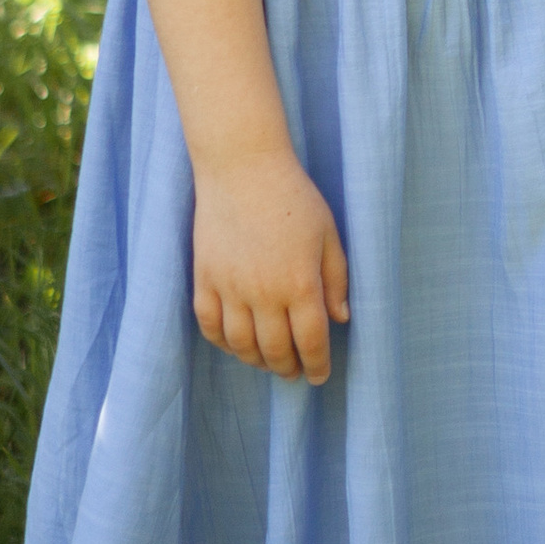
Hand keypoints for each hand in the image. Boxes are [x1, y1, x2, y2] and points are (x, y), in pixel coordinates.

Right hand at [191, 149, 351, 382]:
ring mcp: (230, 287)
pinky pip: (209, 324)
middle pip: (275, 350)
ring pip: (240, 345)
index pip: (310, 341)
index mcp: (300, 283)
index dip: (317, 365)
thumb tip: (341, 318)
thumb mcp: (329, 235)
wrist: (243, 168)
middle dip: (288, 368)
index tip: (320, 375)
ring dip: (256, 360)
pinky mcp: (204, 278)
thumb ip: (337, 279)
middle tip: (295, 372)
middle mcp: (264, 292)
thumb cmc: (294, 198)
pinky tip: (235, 343)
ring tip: (268, 361)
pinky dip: (222, 342)